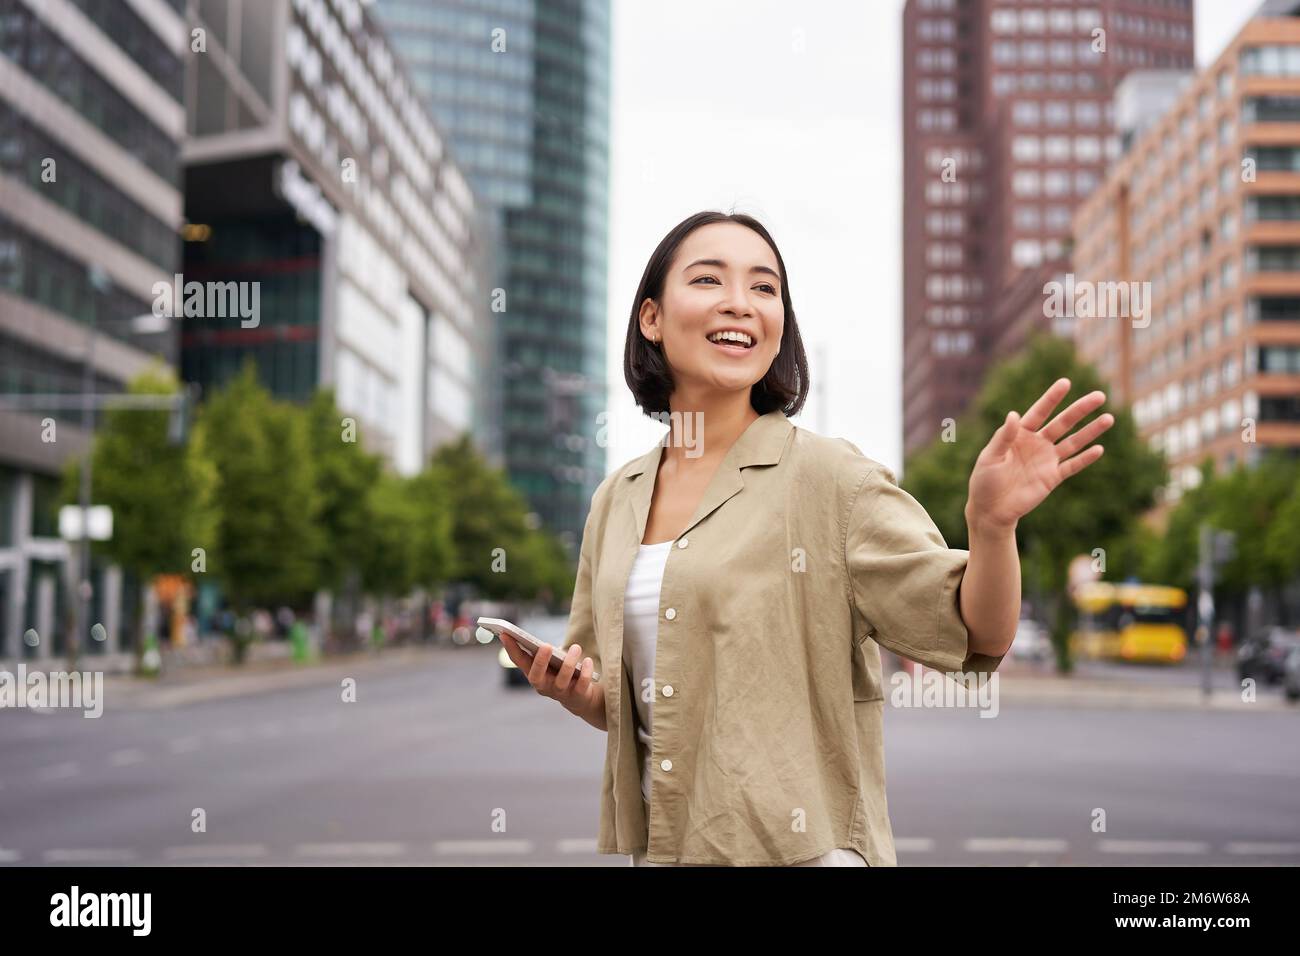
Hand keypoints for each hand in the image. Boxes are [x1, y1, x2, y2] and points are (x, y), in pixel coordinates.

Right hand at [498, 632, 600, 721]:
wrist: (581, 697)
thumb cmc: (562, 672)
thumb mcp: (551, 661)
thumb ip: (543, 653)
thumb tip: (538, 642)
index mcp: (534, 674)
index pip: (519, 662)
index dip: (511, 648)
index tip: (505, 633)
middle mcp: (543, 686)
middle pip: (536, 676)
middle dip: (540, 661)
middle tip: (546, 645)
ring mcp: (560, 693)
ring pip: (562, 679)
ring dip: (569, 662)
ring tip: (576, 648)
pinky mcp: (577, 696)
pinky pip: (581, 685)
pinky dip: (585, 672)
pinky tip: (588, 661)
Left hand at [966, 378, 1113, 531]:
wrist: (990, 510)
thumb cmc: (984, 481)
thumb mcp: (990, 457)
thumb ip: (1003, 437)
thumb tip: (1014, 415)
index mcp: (1019, 434)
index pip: (1039, 412)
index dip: (1052, 398)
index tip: (1065, 382)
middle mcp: (1037, 444)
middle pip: (1062, 423)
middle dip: (1080, 410)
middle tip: (1099, 396)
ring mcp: (1046, 460)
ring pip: (1073, 442)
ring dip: (1091, 431)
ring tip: (1109, 418)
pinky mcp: (1052, 478)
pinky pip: (1072, 466)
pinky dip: (1085, 458)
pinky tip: (1099, 449)